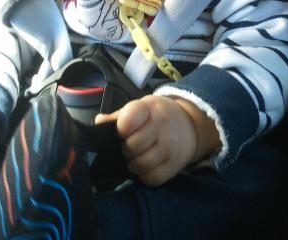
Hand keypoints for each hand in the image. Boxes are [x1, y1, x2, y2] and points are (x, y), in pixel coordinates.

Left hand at [95, 95, 219, 185]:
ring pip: (141, 165)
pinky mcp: (174, 165)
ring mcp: (169, 147)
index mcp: (148, 109)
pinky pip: (152, 178)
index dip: (121, 128)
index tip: (122, 132)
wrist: (189, 124)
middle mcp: (160, 127)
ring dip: (134, 164)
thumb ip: (119, 116)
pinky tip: (147, 167)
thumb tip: (98, 122)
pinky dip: (146, 176)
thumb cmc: (157, 115)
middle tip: (129, 147)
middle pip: (132, 146)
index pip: (129, 120)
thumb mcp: (140, 108)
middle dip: (126, 149)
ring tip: (137, 157)